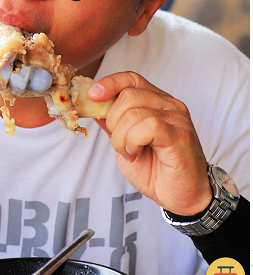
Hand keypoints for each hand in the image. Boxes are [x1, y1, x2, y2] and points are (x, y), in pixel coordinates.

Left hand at [89, 72, 211, 215]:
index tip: (93, 95)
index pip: (132, 78)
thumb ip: (113, 125)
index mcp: (156, 102)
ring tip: (130, 152)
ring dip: (121, 137)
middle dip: (112, 121)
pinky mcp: (179, 134)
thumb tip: (94, 107)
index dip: (110, 83)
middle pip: (127, 95)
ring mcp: (177, 119)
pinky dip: (133, 141)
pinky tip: (136, 152)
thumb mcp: (124, 143)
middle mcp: (169, 105)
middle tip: (120, 143)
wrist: (181, 196)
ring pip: (134, 112)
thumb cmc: (156, 170)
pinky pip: (148, 126)